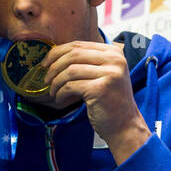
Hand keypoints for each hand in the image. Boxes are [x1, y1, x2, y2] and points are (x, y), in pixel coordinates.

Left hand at [42, 41, 150, 163]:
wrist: (124, 125)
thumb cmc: (109, 102)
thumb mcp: (103, 74)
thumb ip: (87, 61)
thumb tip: (55, 54)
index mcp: (114, 52)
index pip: (79, 45)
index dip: (57, 52)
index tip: (46, 63)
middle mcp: (114, 60)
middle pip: (73, 55)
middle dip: (54, 66)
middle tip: (46, 79)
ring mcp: (109, 74)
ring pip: (70, 70)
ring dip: (56, 82)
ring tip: (53, 92)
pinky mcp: (100, 89)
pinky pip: (71, 86)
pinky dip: (60, 93)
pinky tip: (60, 99)